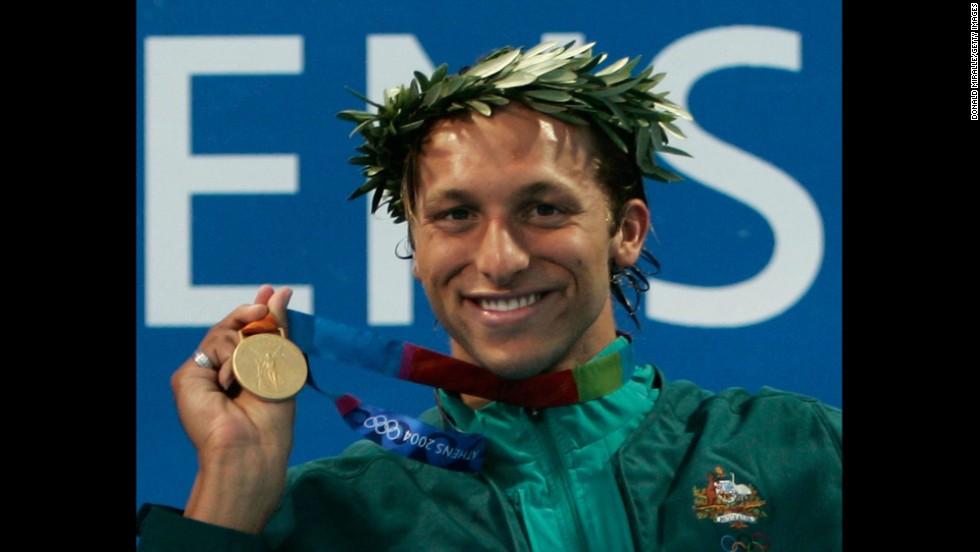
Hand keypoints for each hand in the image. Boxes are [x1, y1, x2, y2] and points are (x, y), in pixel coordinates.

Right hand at [172, 284, 295, 533]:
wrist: (252, 446)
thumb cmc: (270, 417)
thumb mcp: (281, 366)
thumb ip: (278, 330)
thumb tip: (280, 292)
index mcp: (242, 369)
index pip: (247, 331)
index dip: (258, 309)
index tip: (275, 291)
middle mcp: (219, 369)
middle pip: (233, 326)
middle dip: (252, 314)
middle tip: (264, 306)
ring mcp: (202, 372)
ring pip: (225, 332)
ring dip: (246, 350)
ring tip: (252, 377)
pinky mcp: (187, 376)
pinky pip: (214, 346)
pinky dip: (231, 361)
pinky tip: (233, 383)